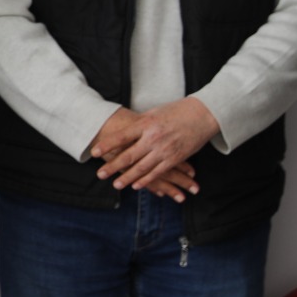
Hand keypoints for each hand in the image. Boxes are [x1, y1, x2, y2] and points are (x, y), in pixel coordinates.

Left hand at [90, 98, 217, 193]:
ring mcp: (164, 149)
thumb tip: (121, 131)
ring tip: (116, 184)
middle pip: (129, 155)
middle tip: (100, 174)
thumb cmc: (175, 111)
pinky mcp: (175, 158)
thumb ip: (138, 124)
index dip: (107, 145)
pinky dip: (146, 180)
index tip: (94, 152)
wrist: (203, 114)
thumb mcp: (153, 113)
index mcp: (146, 124)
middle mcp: (153, 138)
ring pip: (142, 167)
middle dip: (113, 166)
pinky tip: (136, 186)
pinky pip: (158, 172)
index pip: (122, 136)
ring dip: (128, 178)